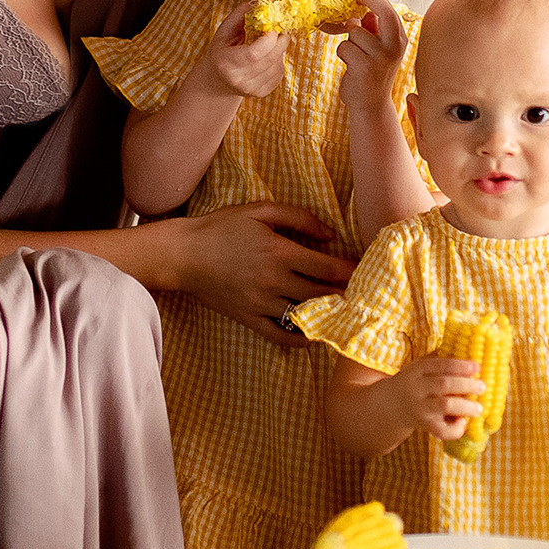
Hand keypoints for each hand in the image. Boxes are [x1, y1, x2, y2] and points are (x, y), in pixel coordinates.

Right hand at [167, 201, 355, 346]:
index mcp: (279, 252)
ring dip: (326, 315)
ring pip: (304, 316)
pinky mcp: (248, 318)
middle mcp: (273, 281)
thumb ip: (299, 217)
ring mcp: (260, 303)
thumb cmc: (222, 227)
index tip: (364, 272)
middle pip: (321, 294)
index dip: (350, 271)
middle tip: (361, 293)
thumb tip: (331, 235)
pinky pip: (280, 335)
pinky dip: (300, 338)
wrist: (184, 254)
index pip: (326, 268)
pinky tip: (313, 333)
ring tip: (342, 312)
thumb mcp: (260, 210)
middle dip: (344, 294)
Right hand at [200, 0, 286, 98]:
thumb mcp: (225, 30)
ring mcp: (251, 89)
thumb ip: (242, 12)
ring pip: (277, 65)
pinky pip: (280, 73)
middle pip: (270, 58)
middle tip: (281, 29)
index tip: (272, 26)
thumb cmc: (222, 49)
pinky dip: (278, 61)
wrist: (218, 80)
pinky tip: (267, 58)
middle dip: (281, 40)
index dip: (269, 38)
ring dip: (279, 51)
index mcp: (226, 63)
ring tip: (269, 44)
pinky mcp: (261, 93)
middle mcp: (239, 79)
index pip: (254, 53)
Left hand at [333, 0, 406, 112]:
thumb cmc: (371, 72)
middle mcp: (395, 46)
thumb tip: (364, 0)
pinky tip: (350, 65)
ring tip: (354, 56)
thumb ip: (374, 26)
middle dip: (369, 0)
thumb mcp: (378, 47)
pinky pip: (345, 46)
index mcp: (399, 38)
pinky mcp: (365, 67)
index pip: (390, 8)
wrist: (370, 104)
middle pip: (383, 11)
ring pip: (355, 32)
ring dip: (349, 41)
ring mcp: (382, 57)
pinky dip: (343, 53)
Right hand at [389, 356, 484, 440]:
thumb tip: (472, 355)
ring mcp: (419, 408)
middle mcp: (416, 388)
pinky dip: (456, 428)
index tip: (477, 367)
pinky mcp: (424, 425)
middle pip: (444, 384)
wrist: (390, 406)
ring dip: (465, 406)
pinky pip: (442, 430)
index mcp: (416, 370)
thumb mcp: (420, 369)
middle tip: (482, 387)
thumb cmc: (415, 384)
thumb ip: (440, 363)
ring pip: (445, 405)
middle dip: (466, 385)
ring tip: (479, 408)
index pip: (440, 364)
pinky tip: (462, 422)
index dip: (460, 365)